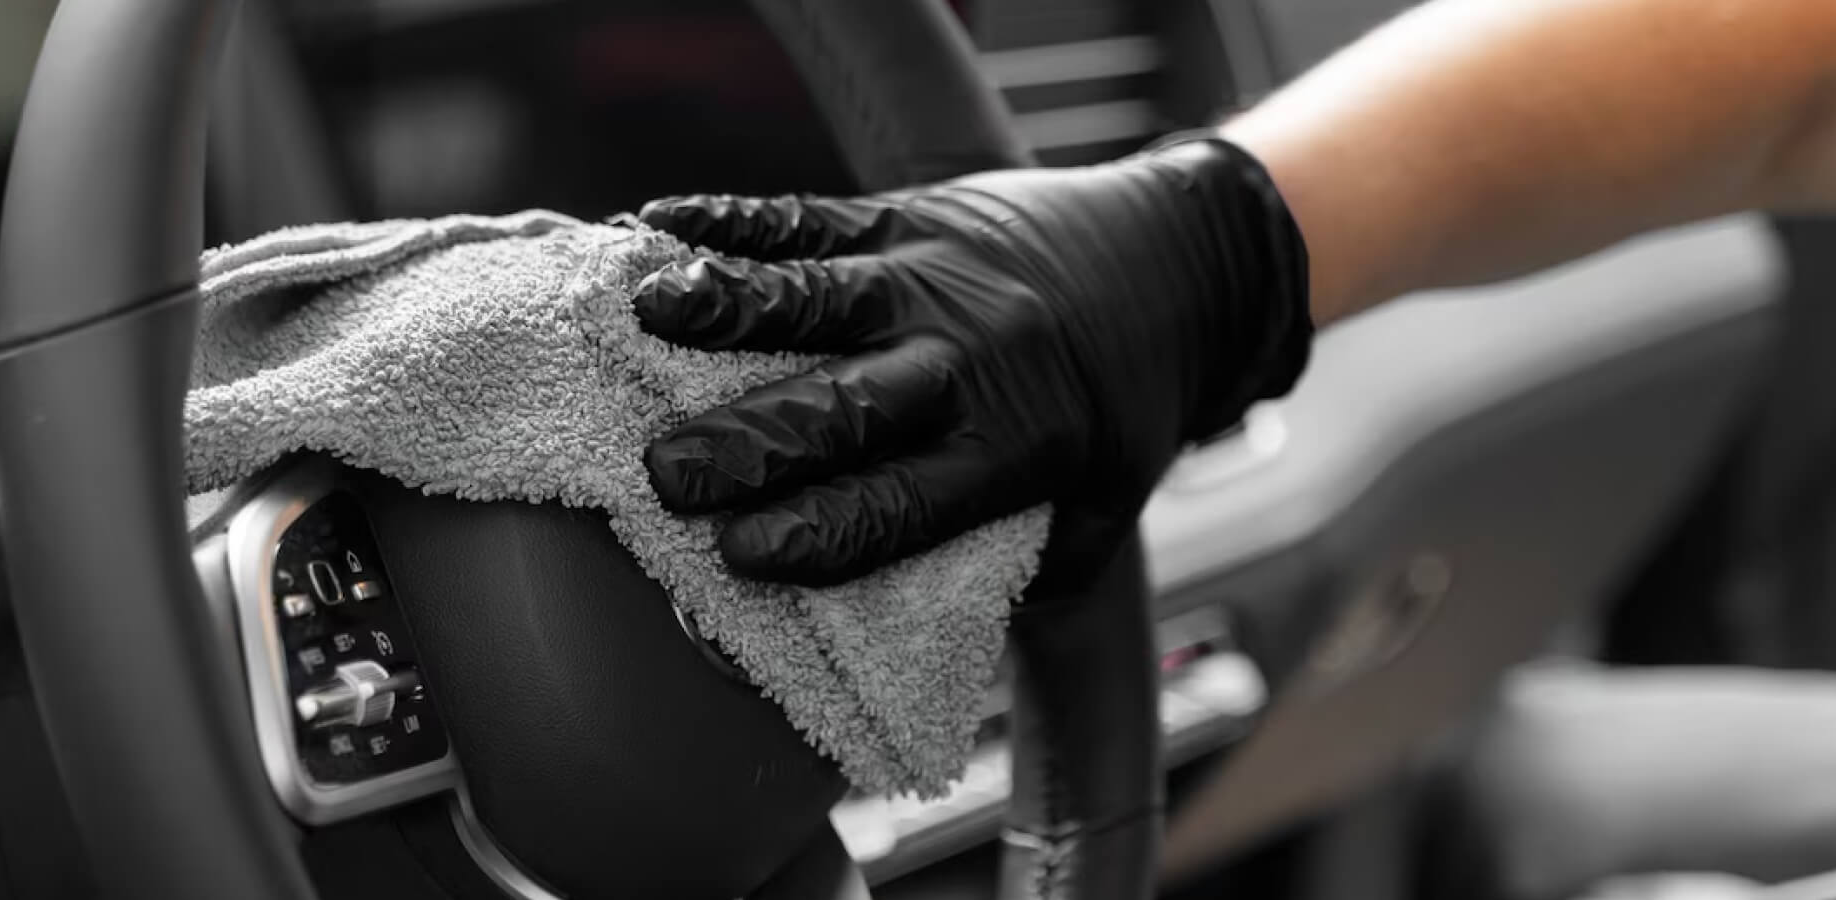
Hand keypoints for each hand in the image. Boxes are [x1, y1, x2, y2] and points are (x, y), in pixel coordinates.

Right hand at [633, 138, 1313, 585]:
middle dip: (752, 441)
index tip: (741, 555)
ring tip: (650, 313)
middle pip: (848, 405)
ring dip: (729, 304)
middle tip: (667, 474)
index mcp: (1017, 446)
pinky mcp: (908, 217)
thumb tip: (919, 637)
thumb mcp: (1103, 508)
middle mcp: (969, 360)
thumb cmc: (1123, 403)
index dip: (822, 532)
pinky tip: (662, 228)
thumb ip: (1024, 573)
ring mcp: (932, 279)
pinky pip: (811, 219)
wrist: (1185, 259)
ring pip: (820, 295)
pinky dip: (732, 223)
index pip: (905, 503)